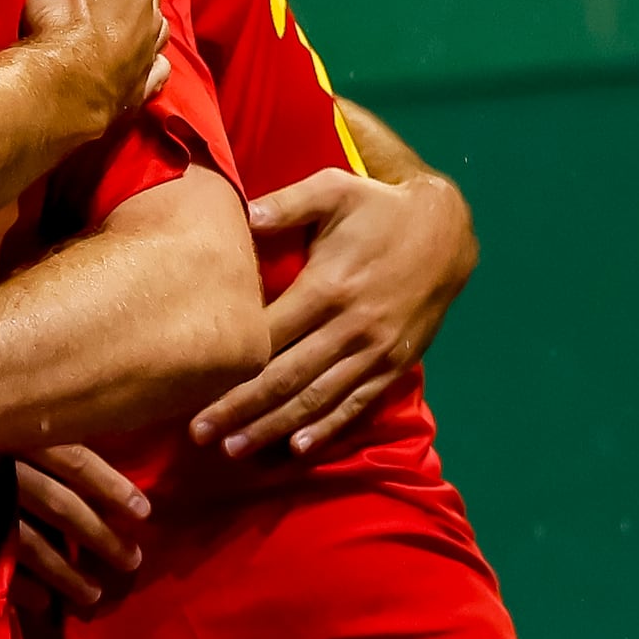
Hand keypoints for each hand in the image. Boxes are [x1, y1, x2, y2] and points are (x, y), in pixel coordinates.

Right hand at [12, 444, 150, 608]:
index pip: (74, 460)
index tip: (143, 513)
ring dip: (65, 573)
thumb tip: (98, 442)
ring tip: (93, 596)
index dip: (110, 486)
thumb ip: (45, 435)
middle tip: (132, 561)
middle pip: (59, 504)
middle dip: (99, 536)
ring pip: (29, 541)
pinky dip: (22, 585)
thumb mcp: (3, 417)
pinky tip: (44, 604)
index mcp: (18, 434)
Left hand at [195, 160, 479, 456]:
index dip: (228, 366)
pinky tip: (299, 447)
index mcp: (327, 288)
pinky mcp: (396, 362)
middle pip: (285, 377)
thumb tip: (242, 213)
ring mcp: (375, 350)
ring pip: (317, 397)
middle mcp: (350, 326)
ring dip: (275, 426)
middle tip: (199, 434)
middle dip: (240, 409)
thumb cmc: (379, 207)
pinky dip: (328, 427)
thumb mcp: (334, 189)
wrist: (449, 230)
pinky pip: (358, 401)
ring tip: (235, 449)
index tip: (190, 387)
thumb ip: (287, 203)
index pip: (268, 337)